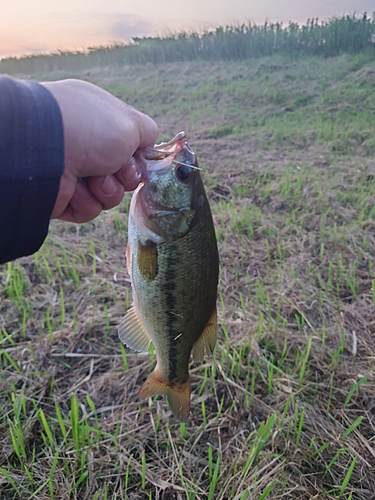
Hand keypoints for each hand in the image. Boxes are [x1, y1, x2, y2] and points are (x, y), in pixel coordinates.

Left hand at [41, 79, 157, 222]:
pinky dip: (87, 202)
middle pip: (123, 173)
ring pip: (109, 195)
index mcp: (100, 122)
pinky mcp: (63, 196)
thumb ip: (148, 132)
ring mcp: (74, 171)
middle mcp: (86, 146)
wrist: (46, 149)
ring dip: (108, 190)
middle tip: (115, 167)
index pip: (130, 145)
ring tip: (93, 178)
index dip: (139, 156)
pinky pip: (89, 209)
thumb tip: (149, 146)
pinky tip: (77, 189)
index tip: (140, 157)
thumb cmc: (91, 129)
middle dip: (126, 175)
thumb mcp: (131, 123)